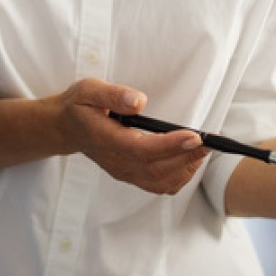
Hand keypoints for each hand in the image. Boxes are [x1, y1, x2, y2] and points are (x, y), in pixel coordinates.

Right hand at [50, 79, 207, 195]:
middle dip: (187, 157)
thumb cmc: (80, 106)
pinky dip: (180, 176)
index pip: (141, 149)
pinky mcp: (131, 175)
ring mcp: (123, 172)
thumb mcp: (89, 90)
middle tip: (209, 141)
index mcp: (105, 139)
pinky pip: (159, 185)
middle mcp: (115, 161)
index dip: (170, 145)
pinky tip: (189, 159)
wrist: (66, 127)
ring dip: (186, 168)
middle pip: (156, 170)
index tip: (195, 136)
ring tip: (203, 148)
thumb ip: (112, 95)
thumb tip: (139, 101)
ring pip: (160, 182)